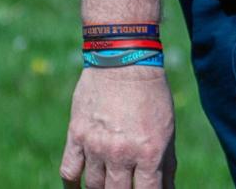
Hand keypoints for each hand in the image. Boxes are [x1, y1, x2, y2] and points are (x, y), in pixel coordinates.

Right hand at [60, 67, 175, 187]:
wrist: (124, 59)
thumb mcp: (167, 127)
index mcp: (149, 150)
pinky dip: (72, 185)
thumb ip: (166, 163)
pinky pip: (68, 172)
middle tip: (125, 187)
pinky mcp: (76, 136)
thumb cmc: (151, 94)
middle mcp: (121, 152)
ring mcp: (96, 146)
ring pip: (93, 187)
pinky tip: (79, 187)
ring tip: (109, 185)